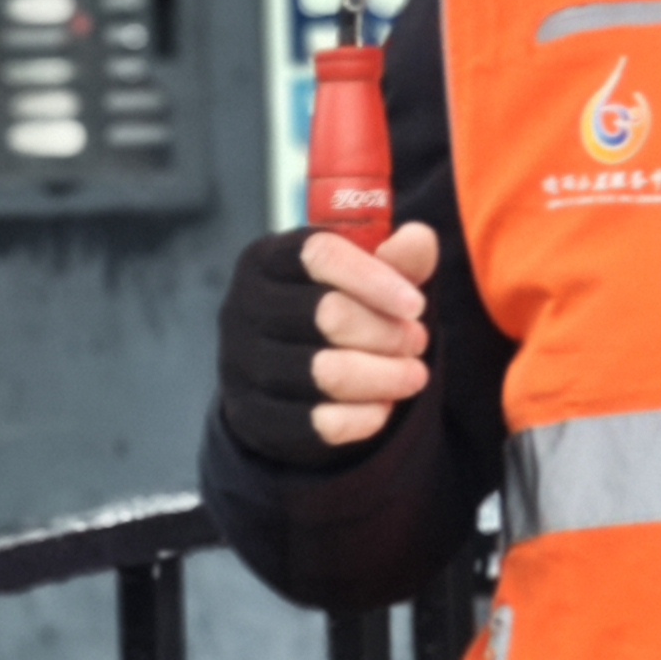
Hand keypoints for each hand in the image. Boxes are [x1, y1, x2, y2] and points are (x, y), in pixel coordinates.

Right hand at [218, 223, 443, 460]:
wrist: (282, 379)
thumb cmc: (333, 310)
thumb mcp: (364, 277)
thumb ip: (396, 257)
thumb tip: (419, 237)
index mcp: (267, 259)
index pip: (320, 254)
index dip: (375, 278)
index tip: (416, 305)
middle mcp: (244, 307)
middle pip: (329, 315)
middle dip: (388, 331)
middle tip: (417, 340)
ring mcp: (242, 364)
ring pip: (328, 373)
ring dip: (386, 375)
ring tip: (413, 374)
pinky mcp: (253, 416)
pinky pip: (321, 422)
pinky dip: (364, 415)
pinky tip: (385, 406)